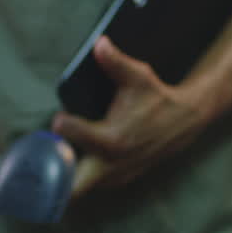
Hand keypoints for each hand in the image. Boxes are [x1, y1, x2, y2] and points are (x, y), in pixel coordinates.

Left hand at [51, 36, 212, 198]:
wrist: (185, 121)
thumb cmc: (157, 97)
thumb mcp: (138, 76)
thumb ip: (115, 62)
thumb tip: (98, 43)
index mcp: (111, 139)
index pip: (68, 134)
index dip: (60, 123)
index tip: (61, 114)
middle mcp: (112, 163)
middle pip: (70, 187)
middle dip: (53, 173)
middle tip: (46, 153)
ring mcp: (117, 175)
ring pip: (79, 189)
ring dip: (65, 174)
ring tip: (59, 154)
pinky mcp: (121, 179)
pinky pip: (92, 186)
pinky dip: (80, 177)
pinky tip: (76, 159)